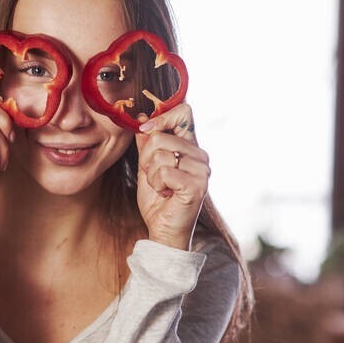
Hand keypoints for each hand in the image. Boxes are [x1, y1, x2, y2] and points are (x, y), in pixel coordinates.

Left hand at [134, 103, 208, 249]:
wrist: (163, 230)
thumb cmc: (158, 200)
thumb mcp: (147, 167)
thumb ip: (146, 144)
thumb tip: (142, 117)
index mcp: (190, 147)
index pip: (184, 112)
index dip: (162, 116)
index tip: (144, 128)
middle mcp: (200, 156)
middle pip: (160, 136)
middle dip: (146, 158)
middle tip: (154, 176)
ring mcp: (201, 170)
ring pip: (160, 154)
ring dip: (151, 174)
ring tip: (162, 187)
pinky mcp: (197, 185)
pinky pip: (164, 172)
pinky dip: (157, 184)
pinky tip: (166, 194)